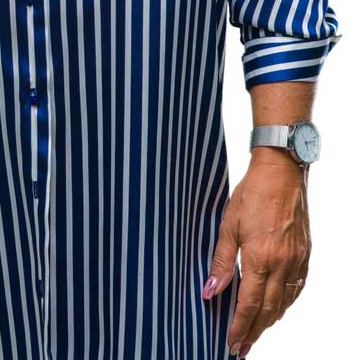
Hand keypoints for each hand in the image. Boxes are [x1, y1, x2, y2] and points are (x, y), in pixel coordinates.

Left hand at [202, 153, 310, 356]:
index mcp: (260, 257)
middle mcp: (282, 263)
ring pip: (284, 302)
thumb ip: (221, 261)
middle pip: (268, 310)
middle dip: (254, 331)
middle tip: (241, 347)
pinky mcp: (304, 254)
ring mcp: (296, 260)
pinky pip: (297, 288)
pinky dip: (286, 303)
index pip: (249, 304)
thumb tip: (210, 291)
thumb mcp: (228, 225)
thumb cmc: (252, 194)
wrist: (281, 172)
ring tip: (256, 332)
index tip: (231, 342)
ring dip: (269, 321)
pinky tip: (277, 308)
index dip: (240, 326)